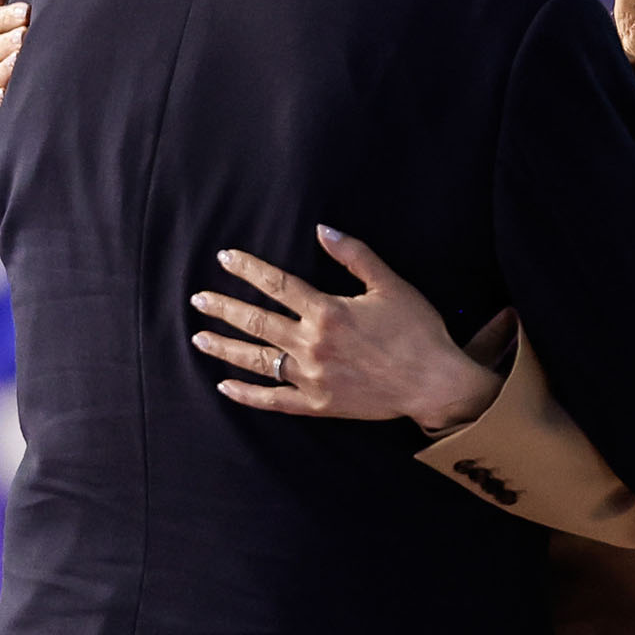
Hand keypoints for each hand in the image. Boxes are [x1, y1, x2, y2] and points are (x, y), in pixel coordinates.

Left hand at [190, 225, 504, 431]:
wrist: (435, 383)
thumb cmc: (417, 330)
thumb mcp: (389, 284)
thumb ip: (354, 255)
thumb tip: (322, 229)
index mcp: (327, 312)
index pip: (277, 285)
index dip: (248, 270)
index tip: (225, 259)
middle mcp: (313, 345)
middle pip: (257, 322)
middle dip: (224, 308)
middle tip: (199, 299)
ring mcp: (312, 378)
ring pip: (258, 361)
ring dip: (225, 348)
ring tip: (199, 338)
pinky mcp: (319, 405)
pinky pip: (275, 401)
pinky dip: (248, 395)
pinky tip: (226, 386)